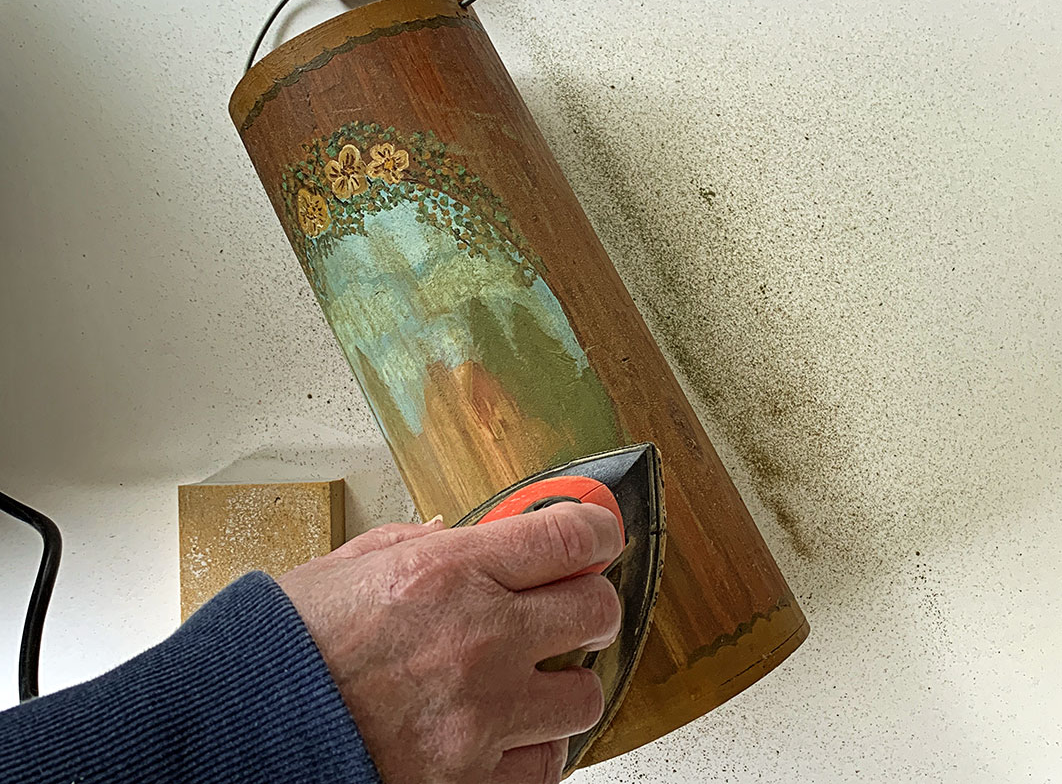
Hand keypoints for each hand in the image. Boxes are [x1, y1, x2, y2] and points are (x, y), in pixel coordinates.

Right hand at [278, 502, 623, 783]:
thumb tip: (465, 534)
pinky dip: (532, 748)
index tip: (594, 538)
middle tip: (563, 610)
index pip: (571, 534)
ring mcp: (480, 718)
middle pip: (598, 610)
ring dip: (561, 684)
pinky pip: (548, 764)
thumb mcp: (343, 567)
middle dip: (587, 604)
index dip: (597, 530)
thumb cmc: (283, 650)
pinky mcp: (471, 782)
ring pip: (585, 695)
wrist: (236, 736)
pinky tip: (501, 733)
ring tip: (524, 682)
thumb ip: (414, 543)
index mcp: (445, 573)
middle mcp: (477, 640)